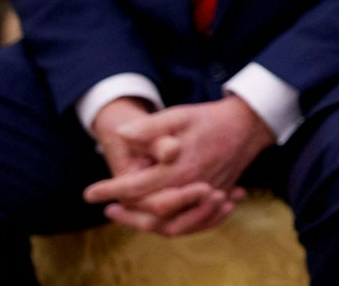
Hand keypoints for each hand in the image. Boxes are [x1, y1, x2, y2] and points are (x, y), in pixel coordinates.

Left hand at [83, 96, 273, 235]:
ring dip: (146, 222)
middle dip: (126, 212)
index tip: (90, 193)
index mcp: (179, 168)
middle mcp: (192, 187)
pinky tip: (156, 217)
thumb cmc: (211, 119)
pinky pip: (190, 221)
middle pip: (150, 212)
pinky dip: (171, 223)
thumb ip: (150, 126)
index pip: (135, 187)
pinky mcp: (215, 198)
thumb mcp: (179, 115)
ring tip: (127, 214)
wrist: (249, 125)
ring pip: (170, 222)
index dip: (109, 190)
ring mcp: (205, 196)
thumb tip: (122, 135)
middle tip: (107, 209)